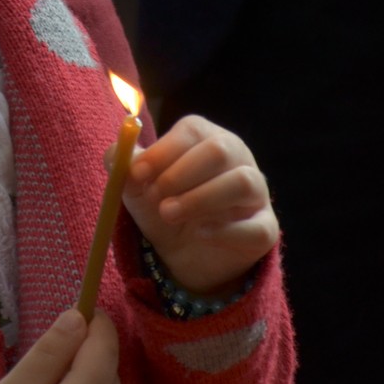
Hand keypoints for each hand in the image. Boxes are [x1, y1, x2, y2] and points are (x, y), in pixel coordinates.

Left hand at [124, 114, 277, 296]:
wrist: (183, 253)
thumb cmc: (163, 204)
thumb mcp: (137, 186)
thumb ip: (125, 166)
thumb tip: (119, 155)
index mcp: (206, 138)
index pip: (193, 130)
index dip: (163, 150)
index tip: (138, 174)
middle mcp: (237, 158)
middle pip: (219, 150)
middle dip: (181, 174)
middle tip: (156, 197)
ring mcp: (256, 192)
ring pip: (242, 182)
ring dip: (200, 199)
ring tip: (169, 215)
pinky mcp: (265, 227)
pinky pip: (256, 225)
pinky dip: (225, 231)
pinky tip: (201, 234)